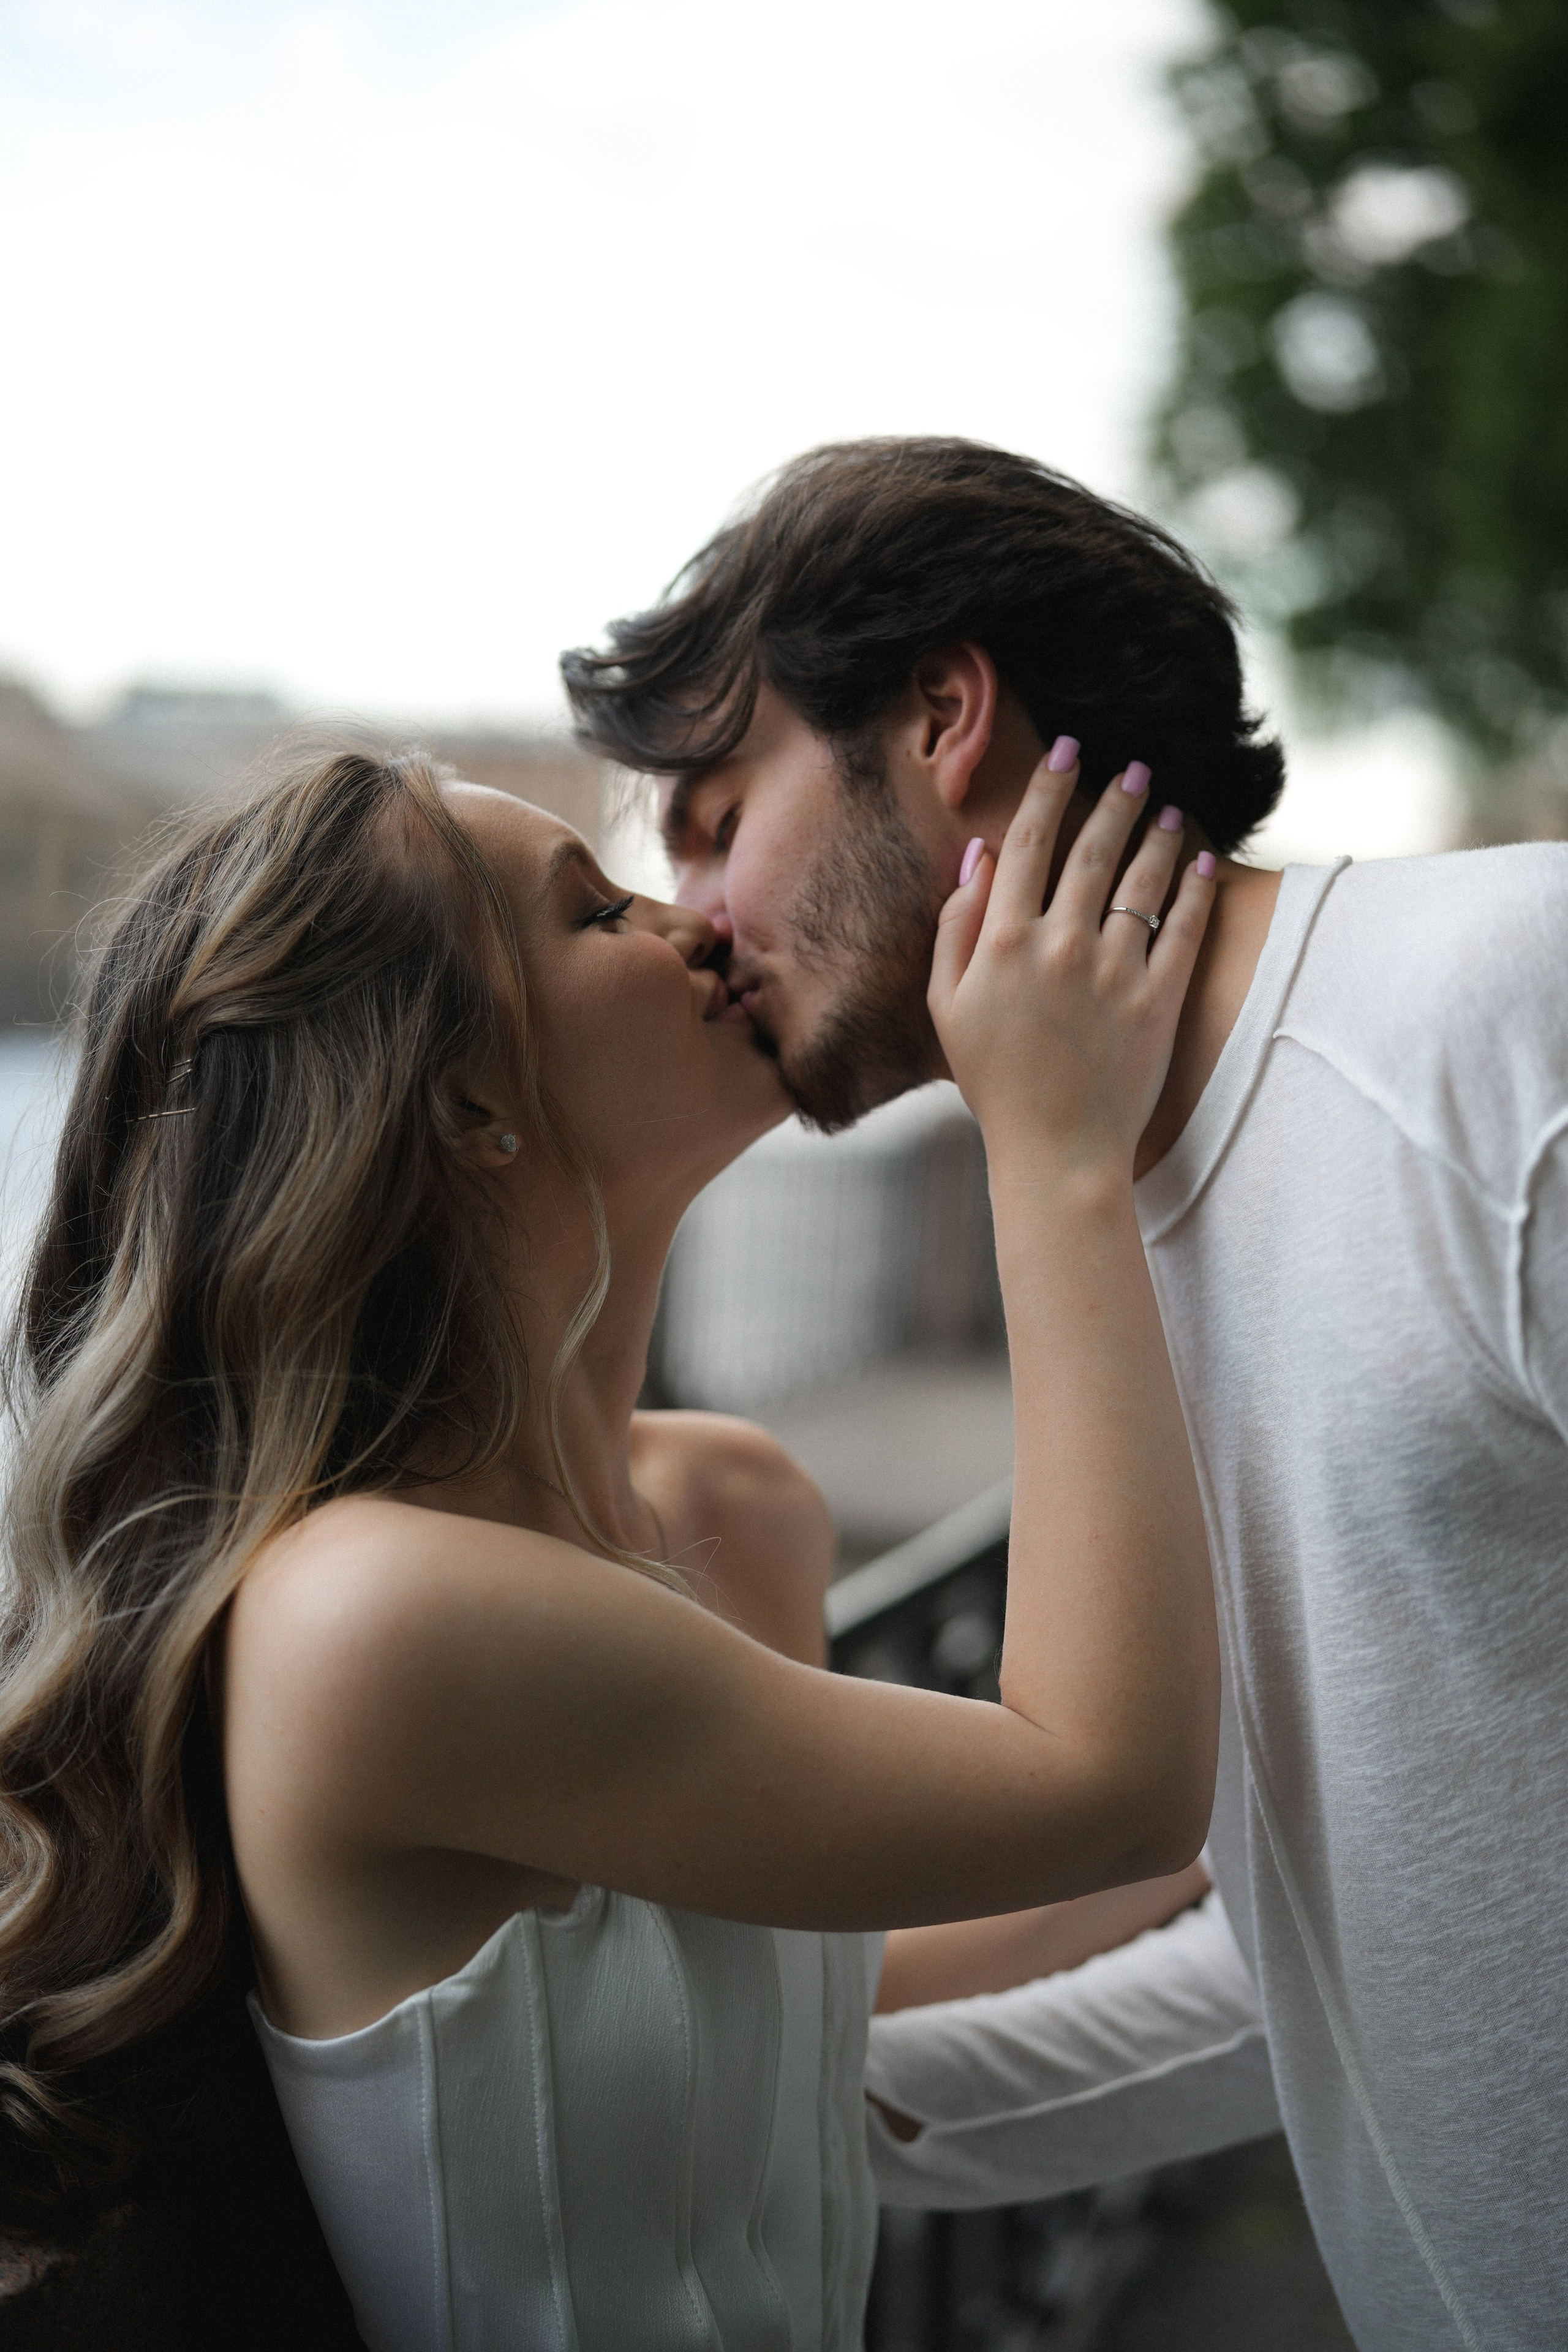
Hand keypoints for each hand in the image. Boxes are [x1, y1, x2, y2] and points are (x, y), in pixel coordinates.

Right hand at [927, 751, 1215, 1177]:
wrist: (1056, 1151)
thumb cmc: (994, 1081)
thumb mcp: (947, 1005)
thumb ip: (956, 927)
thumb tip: (977, 857)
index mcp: (1003, 942)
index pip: (1028, 843)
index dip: (1048, 788)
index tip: (1068, 751)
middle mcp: (1060, 946)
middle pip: (1091, 850)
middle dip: (1113, 798)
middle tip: (1132, 768)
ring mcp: (1113, 972)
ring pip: (1142, 881)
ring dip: (1157, 835)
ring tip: (1167, 808)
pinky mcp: (1158, 1001)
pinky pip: (1182, 929)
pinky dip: (1195, 888)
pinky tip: (1200, 861)